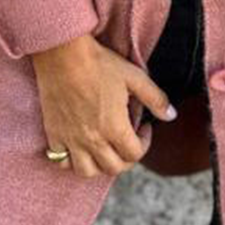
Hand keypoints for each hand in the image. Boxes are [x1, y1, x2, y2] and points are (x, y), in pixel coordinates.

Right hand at [31, 36, 177, 178]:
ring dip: (99, 165)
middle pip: (113, 168)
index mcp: (114, 128)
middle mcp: (92, 140)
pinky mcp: (53, 134)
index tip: (144, 128)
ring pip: (86, 171)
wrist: (62, 53)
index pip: (135, 154)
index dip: (145, 143)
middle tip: (128, 142)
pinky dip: (71, 160)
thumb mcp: (134, 77)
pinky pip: (61, 161)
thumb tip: (171, 115)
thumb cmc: (99, 63)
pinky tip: (79, 146)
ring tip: (104, 149)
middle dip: (126, 158)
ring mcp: (70, 139)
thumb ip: (156, 99)